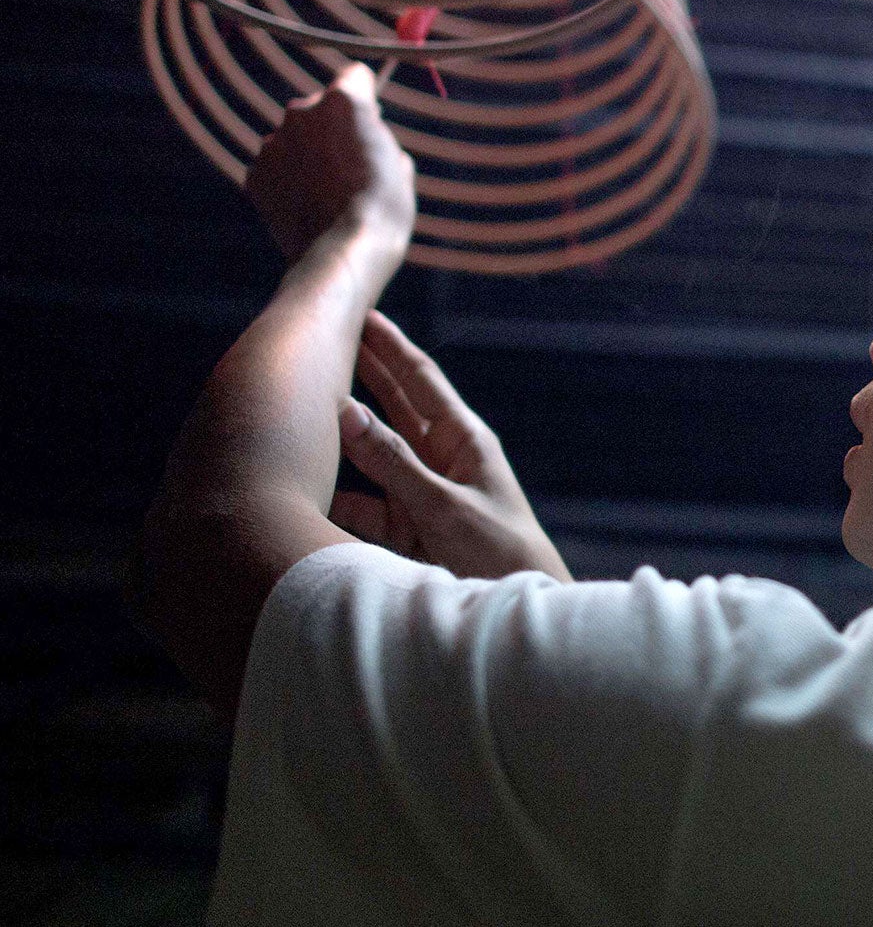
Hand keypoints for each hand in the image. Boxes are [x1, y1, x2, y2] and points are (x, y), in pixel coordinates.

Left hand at [247, 62, 414, 265]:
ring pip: (294, 138)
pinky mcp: (254, 172)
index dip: (366, 94)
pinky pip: (275, 167)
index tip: (371, 113)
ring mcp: (273, 142)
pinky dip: (288, 179)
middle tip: (350, 162)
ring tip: (328, 190)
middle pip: (318, 107)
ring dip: (308, 154)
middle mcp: (301, 111)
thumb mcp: (400, 166)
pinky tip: (307, 204)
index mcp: (344, 102)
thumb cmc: (383, 209)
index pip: (354, 76)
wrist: (343, 252)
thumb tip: (367, 141)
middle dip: (332, 127)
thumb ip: (379, 140)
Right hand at [330, 311, 570, 582]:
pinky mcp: (405, 531)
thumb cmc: (495, 552)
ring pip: (373, 454)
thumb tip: (346, 410)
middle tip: (331, 337)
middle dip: (365, 372)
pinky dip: (337, 494)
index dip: (391, 348)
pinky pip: (363, 505)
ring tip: (306, 402)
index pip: (421, 381)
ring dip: (343, 433)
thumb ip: (392, 462)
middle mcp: (442, 460)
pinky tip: (308, 481)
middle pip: (396, 406)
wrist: (512, 610)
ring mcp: (422, 494)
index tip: (364, 315)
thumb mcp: (442, 505)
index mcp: (464, 441)